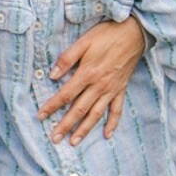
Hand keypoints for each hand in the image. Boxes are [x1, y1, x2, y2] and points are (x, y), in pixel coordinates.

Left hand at [38, 17, 144, 144]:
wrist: (134, 33)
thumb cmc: (107, 34)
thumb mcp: (84, 41)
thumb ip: (67, 58)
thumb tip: (52, 75)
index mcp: (87, 73)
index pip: (65, 94)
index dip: (52, 106)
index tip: (41, 116)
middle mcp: (99, 86)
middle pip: (79, 109)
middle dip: (66, 125)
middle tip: (54, 139)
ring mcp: (111, 90)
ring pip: (96, 114)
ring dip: (84, 129)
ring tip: (74, 142)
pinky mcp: (121, 89)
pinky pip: (116, 110)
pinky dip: (112, 124)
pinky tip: (106, 135)